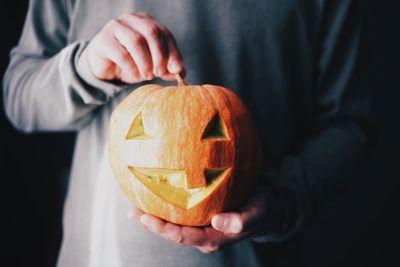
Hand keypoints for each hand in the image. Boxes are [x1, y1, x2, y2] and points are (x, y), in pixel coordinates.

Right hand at [87, 12, 183, 82]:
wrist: (105, 68)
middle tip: (159, 74)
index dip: (173, 53)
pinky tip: (135, 76)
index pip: (165, 34)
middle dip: (159, 56)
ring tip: (147, 76)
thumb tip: (180, 74)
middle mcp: (132, 19)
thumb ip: (166, 68)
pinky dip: (131, 67)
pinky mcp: (104, 39)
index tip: (178, 70)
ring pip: (136, 41)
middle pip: (152, 33)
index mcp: (147, 22)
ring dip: (145, 62)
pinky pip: (121, 53)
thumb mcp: (152, 67)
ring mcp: (116, 26)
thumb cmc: (131, 64)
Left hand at [128, 190, 271, 253]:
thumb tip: (217, 222)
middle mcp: (203, 235)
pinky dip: (165, 206)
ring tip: (134, 206)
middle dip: (152, 224)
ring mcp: (201, 226)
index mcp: (214, 238)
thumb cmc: (261, 207)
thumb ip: (242, 220)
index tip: (146, 217)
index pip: (183, 237)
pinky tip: (153, 195)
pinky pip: (179, 213)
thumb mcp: (257, 212)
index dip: (163, 229)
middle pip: (172, 233)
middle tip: (133, 212)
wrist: (264, 203)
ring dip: (154, 216)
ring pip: (173, 224)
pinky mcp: (200, 215)